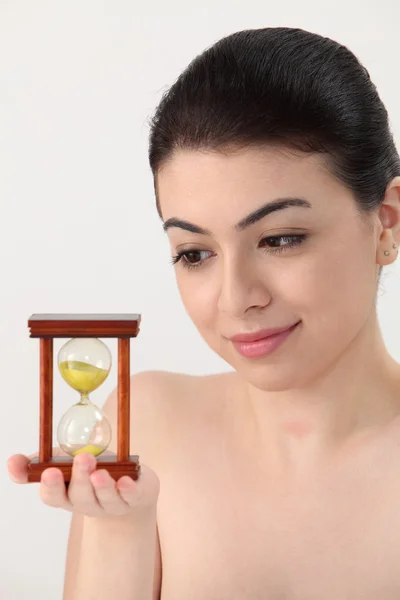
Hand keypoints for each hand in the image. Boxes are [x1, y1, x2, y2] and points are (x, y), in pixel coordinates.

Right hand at [7, 449, 159, 517]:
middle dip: (79, 478)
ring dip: (102, 485)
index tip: (48, 472)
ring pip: (105, 498)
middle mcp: (87, 503)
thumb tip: (13, 462)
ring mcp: (111, 504)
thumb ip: (41, 461)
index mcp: (68, 494)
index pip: (53, 496)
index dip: (50, 486)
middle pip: (80, 496)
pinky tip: (125, 480)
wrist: (130, 484)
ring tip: (100, 472)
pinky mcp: (135, 498)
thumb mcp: (66, 461)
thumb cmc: (92, 469)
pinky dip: (127, 490)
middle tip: (81, 458)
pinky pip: (131, 497)